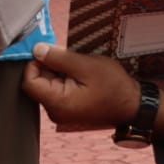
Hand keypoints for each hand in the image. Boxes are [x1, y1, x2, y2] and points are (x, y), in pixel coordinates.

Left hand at [22, 43, 163, 132]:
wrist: (134, 106)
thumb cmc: (114, 86)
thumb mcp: (86, 65)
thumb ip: (58, 58)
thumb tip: (36, 50)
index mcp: (58, 103)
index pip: (29, 82)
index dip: (34, 63)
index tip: (49, 51)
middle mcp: (55, 112)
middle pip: (37, 83)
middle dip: (48, 66)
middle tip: (68, 57)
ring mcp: (61, 113)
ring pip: (47, 86)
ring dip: (57, 72)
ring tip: (78, 67)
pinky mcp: (68, 110)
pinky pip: (57, 91)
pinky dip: (64, 79)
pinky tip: (79, 75)